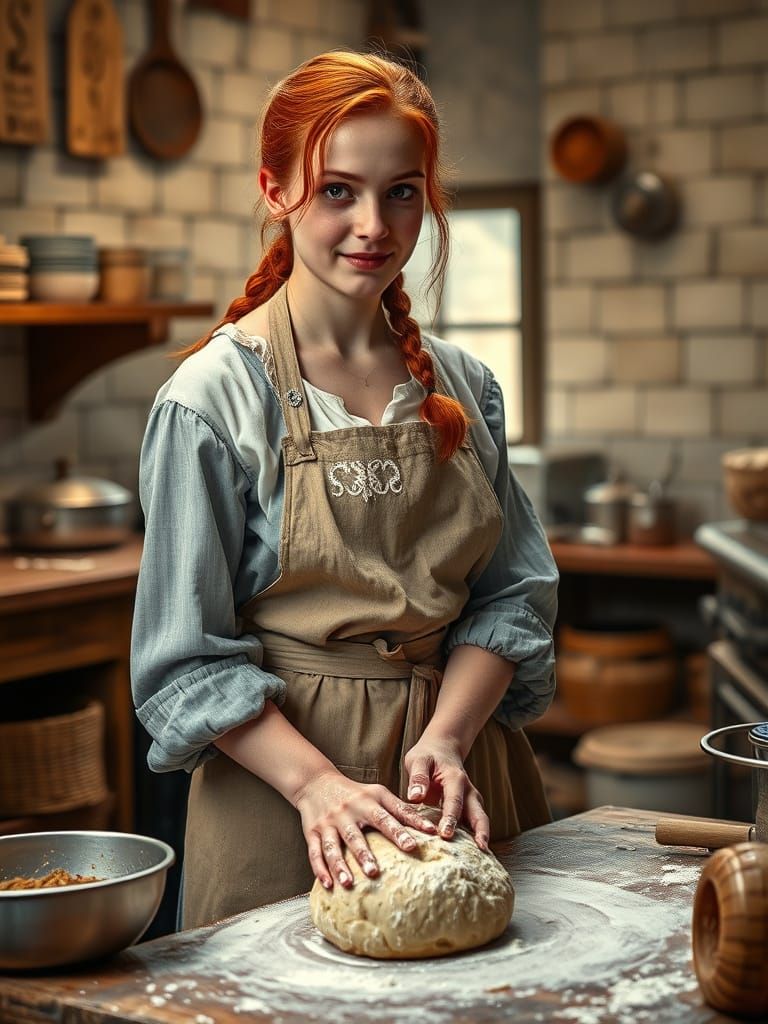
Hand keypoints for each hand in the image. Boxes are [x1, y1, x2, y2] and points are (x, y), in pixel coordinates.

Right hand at [292, 769, 437, 890]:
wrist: (316, 782)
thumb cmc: (356, 792)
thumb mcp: (378, 793)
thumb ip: (401, 810)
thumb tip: (430, 827)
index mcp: (366, 802)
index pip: (384, 818)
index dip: (398, 832)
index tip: (412, 846)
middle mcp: (346, 812)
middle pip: (355, 835)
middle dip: (364, 854)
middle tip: (374, 873)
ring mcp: (327, 823)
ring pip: (332, 846)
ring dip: (340, 866)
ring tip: (348, 884)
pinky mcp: (312, 833)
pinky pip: (314, 853)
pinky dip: (320, 870)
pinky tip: (328, 885)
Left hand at [403, 736, 489, 850]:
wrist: (442, 750)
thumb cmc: (428, 756)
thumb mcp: (418, 760)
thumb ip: (417, 777)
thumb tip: (415, 797)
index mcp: (455, 778)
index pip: (454, 801)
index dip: (451, 818)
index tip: (445, 834)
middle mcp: (468, 791)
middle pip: (479, 814)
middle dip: (480, 832)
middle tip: (479, 851)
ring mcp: (471, 800)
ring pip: (481, 820)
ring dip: (482, 837)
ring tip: (481, 859)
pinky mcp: (469, 809)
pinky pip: (475, 824)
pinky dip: (475, 838)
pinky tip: (473, 857)